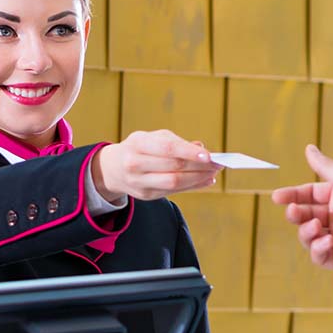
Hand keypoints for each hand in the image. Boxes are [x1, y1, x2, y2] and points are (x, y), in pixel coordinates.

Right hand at [92, 130, 220, 201]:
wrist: (113, 168)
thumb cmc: (140, 148)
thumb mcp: (153, 138)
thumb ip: (178, 143)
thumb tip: (202, 149)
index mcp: (138, 143)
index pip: (167, 148)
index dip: (189, 152)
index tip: (209, 155)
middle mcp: (135, 164)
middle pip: (174, 167)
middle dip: (200, 166)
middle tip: (218, 163)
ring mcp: (139, 182)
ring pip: (174, 182)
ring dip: (198, 178)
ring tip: (213, 172)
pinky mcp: (146, 195)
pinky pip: (174, 191)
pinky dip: (192, 186)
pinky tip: (205, 180)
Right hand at [271, 145, 332, 274]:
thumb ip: (324, 166)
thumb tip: (309, 147)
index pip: (309, 195)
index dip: (293, 196)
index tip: (277, 197)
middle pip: (305, 216)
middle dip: (296, 214)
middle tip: (294, 212)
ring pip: (308, 237)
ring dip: (305, 232)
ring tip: (315, 226)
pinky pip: (319, 256)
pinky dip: (318, 249)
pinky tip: (327, 241)